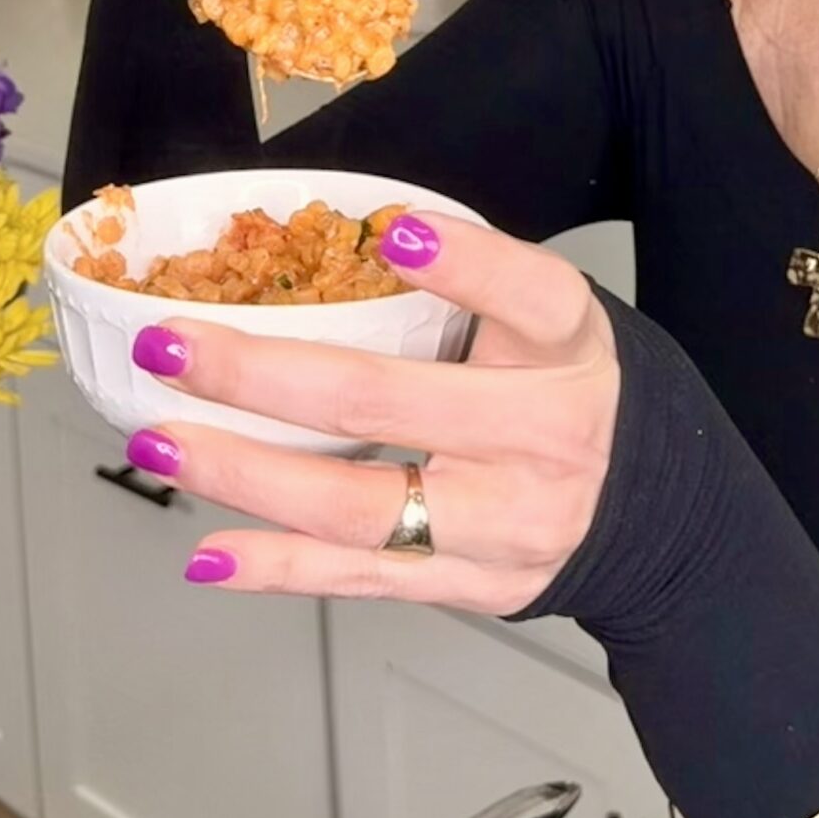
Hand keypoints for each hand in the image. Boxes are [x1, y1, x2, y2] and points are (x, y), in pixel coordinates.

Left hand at [124, 213, 617, 613]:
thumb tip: (322, 239)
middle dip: (260, 373)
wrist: (656, 512)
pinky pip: (363, 578)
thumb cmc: (569, 389)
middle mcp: (542, 434)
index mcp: (565, 345)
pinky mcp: (477, 583)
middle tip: (171, 342)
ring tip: (163, 442)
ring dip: (244, 474)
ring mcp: (506, 522)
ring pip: (359, 507)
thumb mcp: (545, 320)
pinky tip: (211, 552)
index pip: (529, 295)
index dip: (466, 265)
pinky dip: (279, 566)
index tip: (397, 234)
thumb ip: (465, 286)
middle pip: (387, 402)